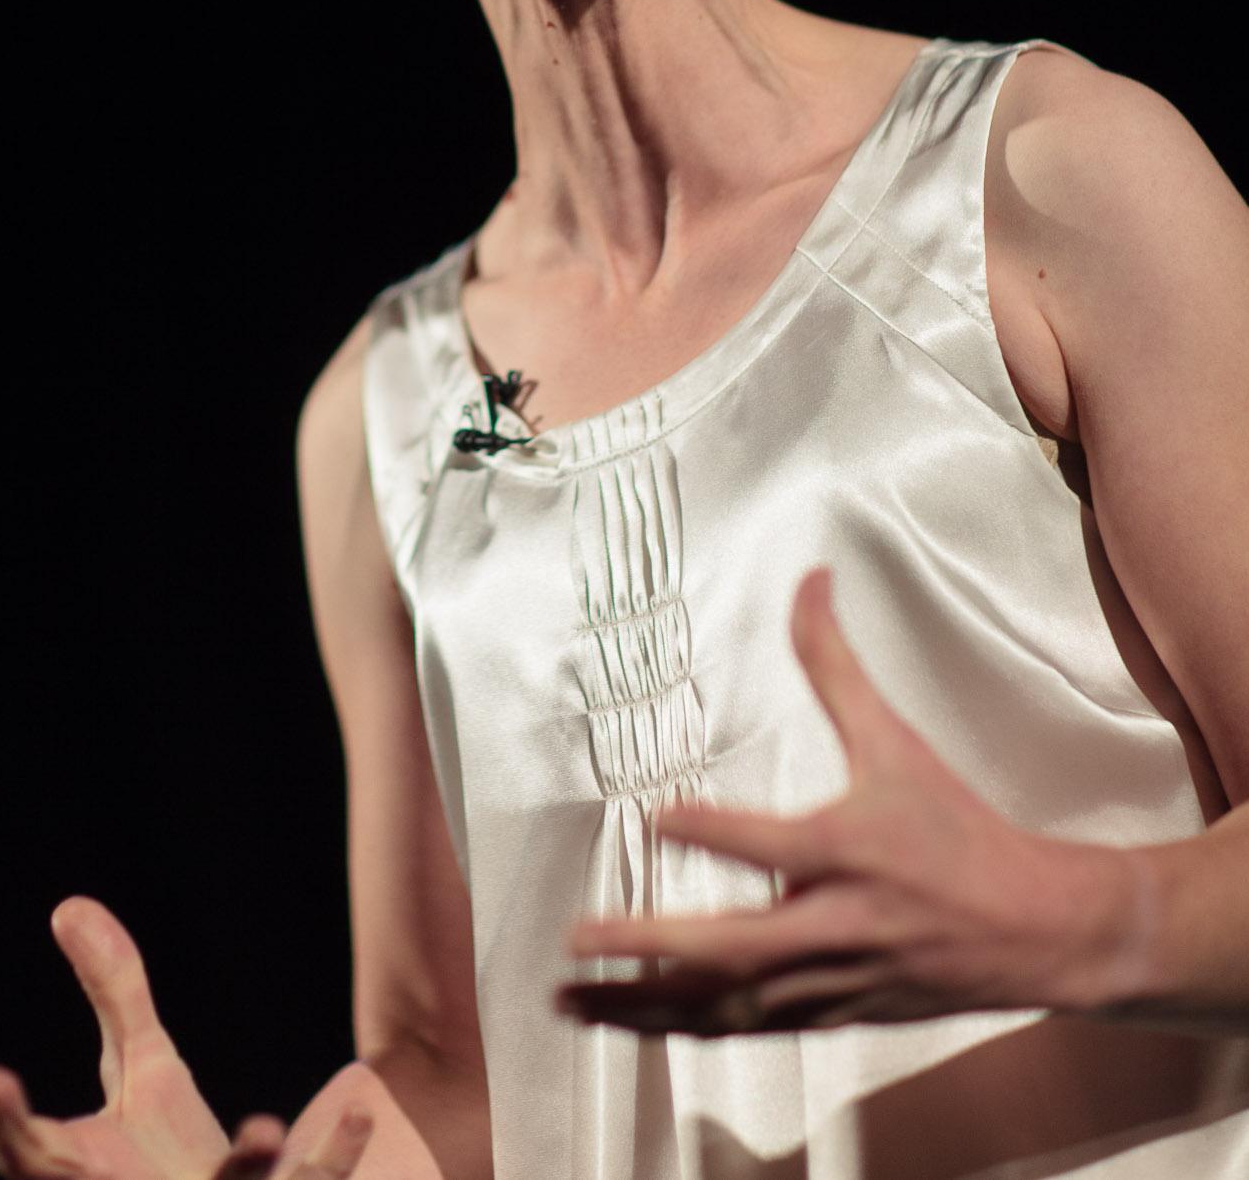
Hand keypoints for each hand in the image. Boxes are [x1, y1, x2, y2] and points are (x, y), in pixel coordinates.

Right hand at [0, 896, 370, 1177]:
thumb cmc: (164, 1157)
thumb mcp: (139, 1072)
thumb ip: (113, 994)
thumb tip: (69, 905)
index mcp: (86, 1177)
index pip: (30, 1158)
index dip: (4, 1124)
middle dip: (71, 1176)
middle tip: (58, 1139)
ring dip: (245, 1168)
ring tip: (263, 1128)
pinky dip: (330, 1157)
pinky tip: (360, 1110)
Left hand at [557, 567, 1144, 1033]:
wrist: (1035, 931)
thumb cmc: (958, 831)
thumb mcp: (896, 741)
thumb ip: (836, 665)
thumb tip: (810, 578)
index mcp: (850, 850)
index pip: (772, 844)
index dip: (714, 830)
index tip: (658, 814)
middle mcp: (835, 924)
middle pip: (735, 948)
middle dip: (653, 945)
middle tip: (582, 935)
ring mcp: (829, 980)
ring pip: (726, 1005)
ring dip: (646, 1003)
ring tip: (573, 997)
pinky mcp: (828, 1013)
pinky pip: (744, 1029)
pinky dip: (682, 1028)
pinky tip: (630, 1023)